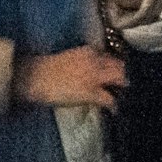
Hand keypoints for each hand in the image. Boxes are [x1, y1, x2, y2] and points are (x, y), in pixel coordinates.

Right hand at [11, 46, 126, 108]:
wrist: (36, 77)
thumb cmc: (47, 69)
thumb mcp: (70, 59)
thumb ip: (84, 62)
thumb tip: (91, 72)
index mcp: (89, 51)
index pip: (109, 56)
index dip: (114, 65)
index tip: (115, 72)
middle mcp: (95, 61)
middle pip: (119, 66)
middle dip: (123, 75)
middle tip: (124, 84)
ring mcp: (95, 77)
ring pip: (120, 78)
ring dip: (123, 86)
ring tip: (122, 94)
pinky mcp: (92, 93)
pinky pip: (110, 100)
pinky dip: (114, 106)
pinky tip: (114, 110)